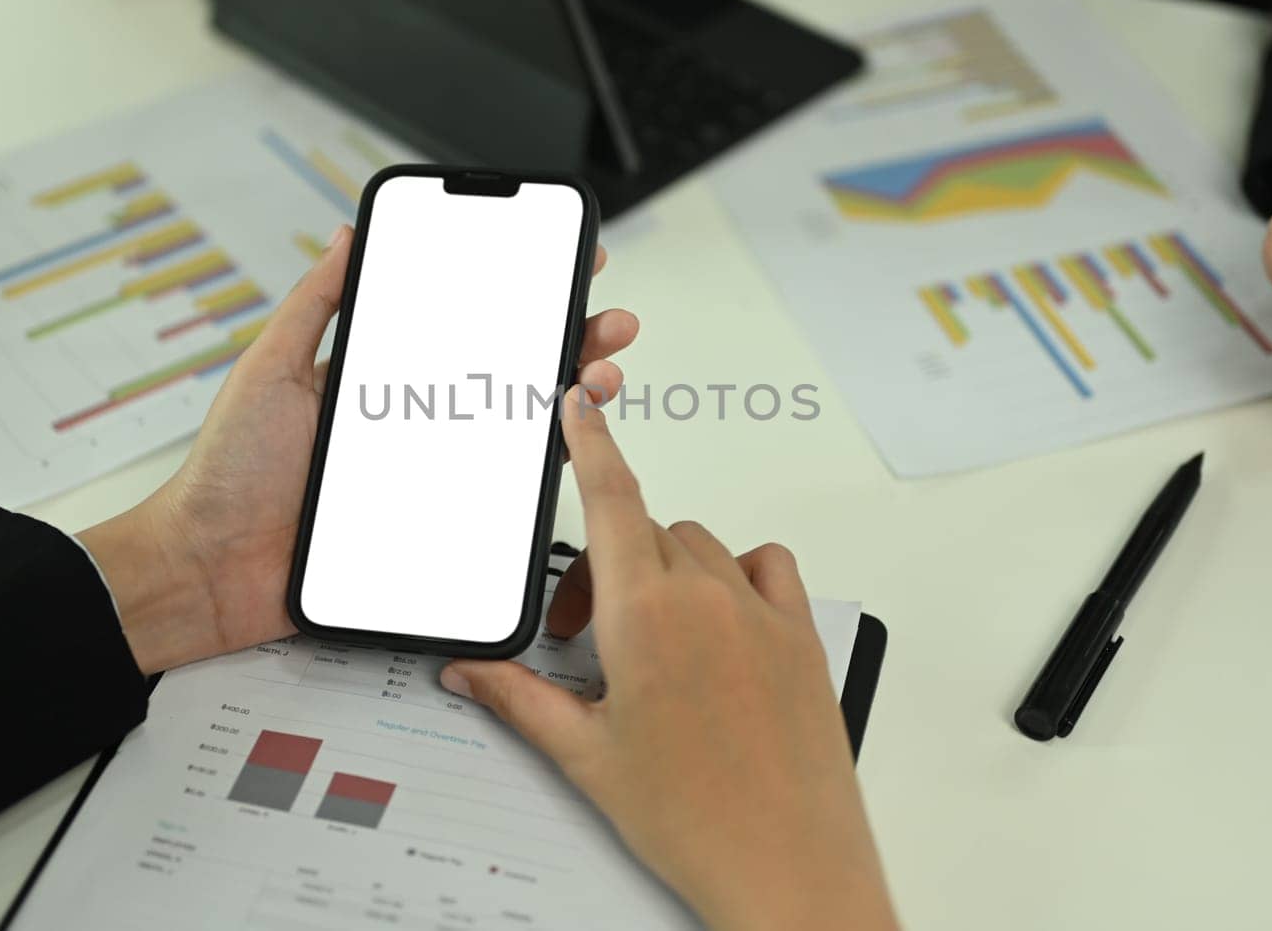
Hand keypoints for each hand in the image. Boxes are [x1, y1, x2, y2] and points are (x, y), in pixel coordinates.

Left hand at [79, 229, 639, 673]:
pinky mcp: (432, 527)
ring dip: (572, 402)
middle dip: (569, 342)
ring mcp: (428, 476)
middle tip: (609, 321)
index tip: (566, 267)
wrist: (208, 568)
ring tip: (601, 375)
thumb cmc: (228, 472)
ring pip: (516, 434)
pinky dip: (542, 475)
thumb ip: (314, 305)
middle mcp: (414, 424)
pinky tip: (572, 446)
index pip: (464, 328)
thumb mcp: (269, 368)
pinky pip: (495, 501)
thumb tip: (348, 236)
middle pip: (508, 375)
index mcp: (381, 380)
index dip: (518, 297)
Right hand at [439, 392, 897, 930]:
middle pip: (644, 533)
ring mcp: (760, 612)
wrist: (788, 865)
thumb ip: (519, 699)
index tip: (578, 404)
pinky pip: (765, 568)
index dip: (590, 441)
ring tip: (648, 643)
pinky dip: (735, 576)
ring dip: (664, 572)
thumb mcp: (586, 756)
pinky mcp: (801, 635)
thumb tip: (470, 673)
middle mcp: (706, 596)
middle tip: (583, 640)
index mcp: (644, 613)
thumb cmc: (695, 818)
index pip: (610, 496)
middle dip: (605, 569)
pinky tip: (718, 622)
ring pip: (699, 547)